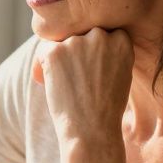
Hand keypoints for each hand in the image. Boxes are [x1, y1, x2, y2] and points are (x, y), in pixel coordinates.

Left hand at [33, 27, 133, 142]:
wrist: (92, 130)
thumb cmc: (105, 107)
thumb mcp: (118, 72)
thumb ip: (108, 50)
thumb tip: (83, 36)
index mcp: (121, 39)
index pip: (99, 31)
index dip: (91, 50)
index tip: (90, 69)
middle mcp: (100, 35)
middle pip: (78, 33)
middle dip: (74, 52)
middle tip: (76, 79)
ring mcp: (77, 42)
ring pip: (59, 42)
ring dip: (58, 60)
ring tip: (66, 85)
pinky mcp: (55, 52)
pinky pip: (42, 51)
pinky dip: (41, 67)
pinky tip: (50, 83)